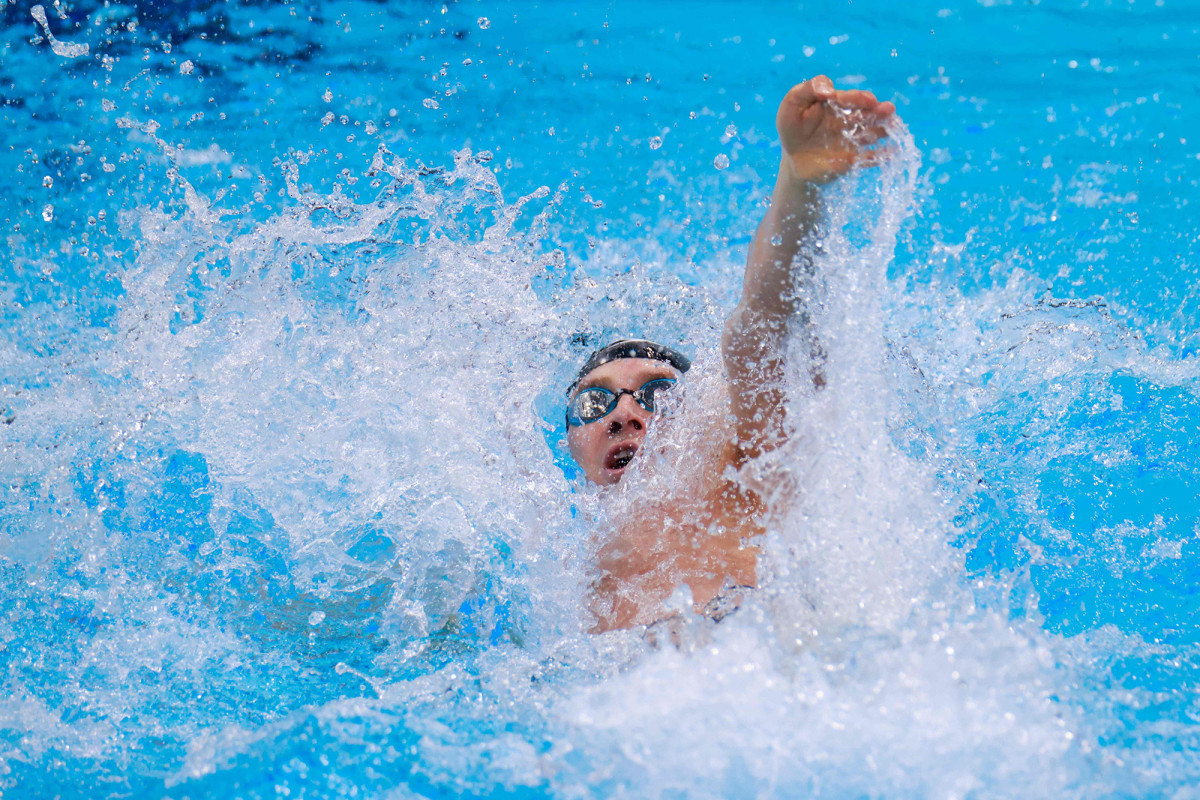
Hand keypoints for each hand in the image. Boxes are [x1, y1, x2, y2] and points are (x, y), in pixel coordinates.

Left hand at [776, 75, 896, 183]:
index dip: (858, 98)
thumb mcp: (791, 104)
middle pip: (866, 114)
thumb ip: (807, 90)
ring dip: (883, 129)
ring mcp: (852, 140)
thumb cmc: (792, 127)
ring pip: (871, 133)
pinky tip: (893, 152)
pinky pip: (867, 158)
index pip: (849, 99)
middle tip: (888, 109)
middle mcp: (848, 120)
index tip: (866, 100)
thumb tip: (829, 89)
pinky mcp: (851, 160)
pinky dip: (880, 156)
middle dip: (878, 111)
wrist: (793, 160)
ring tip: (895, 126)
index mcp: (836, 104)